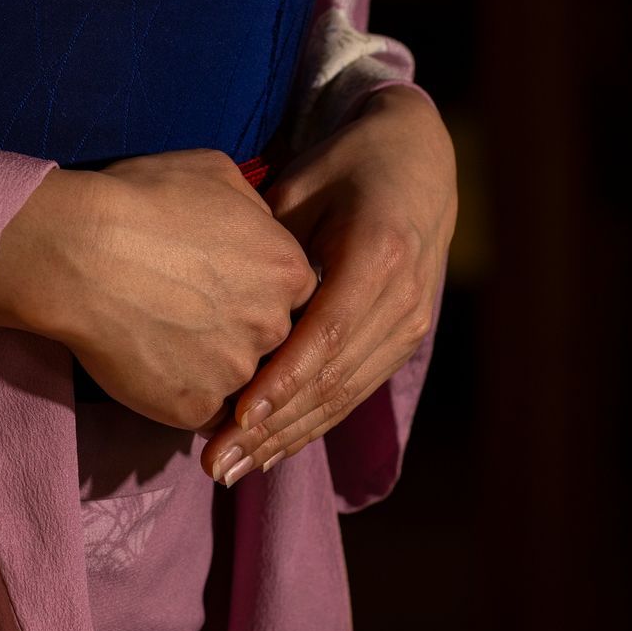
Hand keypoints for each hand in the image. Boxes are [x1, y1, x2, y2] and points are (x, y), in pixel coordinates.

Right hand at [0, 151, 317, 429]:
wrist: (79, 252)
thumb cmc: (141, 202)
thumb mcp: (217, 173)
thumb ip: (256, 209)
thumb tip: (260, 228)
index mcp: (288, 269)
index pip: (292, 294)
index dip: (256, 290)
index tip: (223, 285)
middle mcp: (274, 325)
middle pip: (270, 339)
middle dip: (237, 329)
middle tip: (190, 311)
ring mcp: (234, 372)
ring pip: (234, 378)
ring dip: (207, 364)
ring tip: (163, 335)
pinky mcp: (194, 407)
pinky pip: (198, 408)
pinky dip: (176, 391)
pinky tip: (148, 360)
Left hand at [202, 84, 455, 483]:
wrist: (416, 161)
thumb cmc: (343, 166)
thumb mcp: (301, 187)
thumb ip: (267, 247)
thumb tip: (215, 303)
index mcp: (378, 255)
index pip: (326, 334)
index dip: (281, 382)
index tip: (235, 418)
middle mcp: (404, 298)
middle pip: (333, 379)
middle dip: (272, 429)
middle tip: (216, 464)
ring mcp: (410, 325)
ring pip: (343, 396)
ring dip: (286, 439)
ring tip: (231, 469)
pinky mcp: (403, 340)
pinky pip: (352, 392)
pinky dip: (308, 424)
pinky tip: (268, 449)